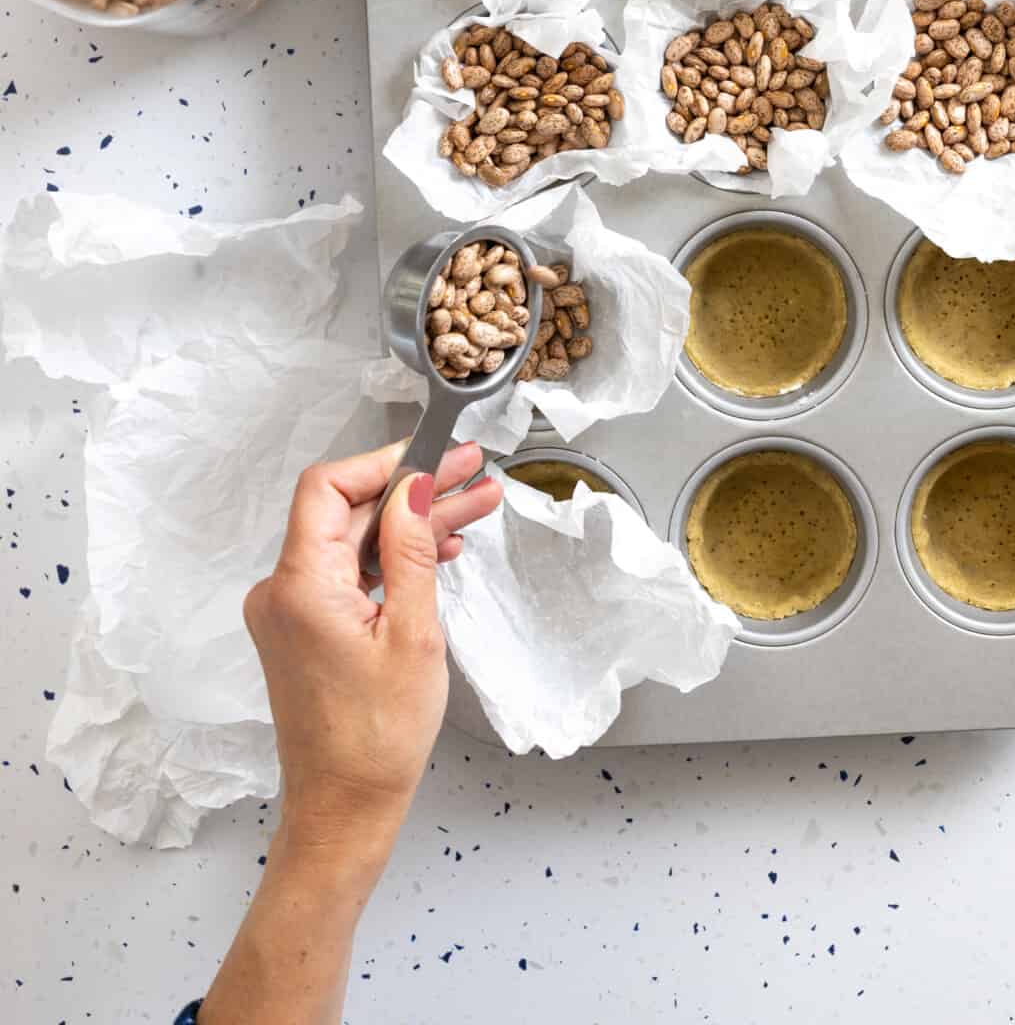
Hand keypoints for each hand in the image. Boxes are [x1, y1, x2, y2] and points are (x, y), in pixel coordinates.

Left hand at [244, 440, 500, 864]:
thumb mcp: (413, 634)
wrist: (346, 811)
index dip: (383, 464)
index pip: (328, 488)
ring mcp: (291, 611)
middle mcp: (282, 591)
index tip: (434, 457)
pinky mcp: (306, 628)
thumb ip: (412, 550)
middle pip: (348, 512)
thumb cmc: (378, 739)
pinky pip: (349, 573)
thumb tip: (414, 486)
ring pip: (354, 542)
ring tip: (476, 506)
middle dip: (414, 490)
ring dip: (412, 524)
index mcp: (299, 586)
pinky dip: (393, 560)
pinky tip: (443, 551)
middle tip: (472, 473)